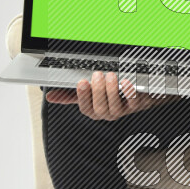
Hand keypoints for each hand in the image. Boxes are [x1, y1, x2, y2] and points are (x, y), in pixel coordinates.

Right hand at [44, 71, 177, 119]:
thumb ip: (71, 96)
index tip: (82, 83)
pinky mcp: (138, 105)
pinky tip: (126, 82)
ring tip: (110, 76)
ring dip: (112, 91)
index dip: (83, 97)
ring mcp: (123, 110)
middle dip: (98, 92)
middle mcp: (108, 113)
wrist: (138, 96)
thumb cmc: (110, 95)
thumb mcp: (90, 95)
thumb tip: (51, 97)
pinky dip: (130, 93)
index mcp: (95, 110)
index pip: (86, 108)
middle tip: (98, 75)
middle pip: (100, 108)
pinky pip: (134, 102)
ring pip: (116, 107)